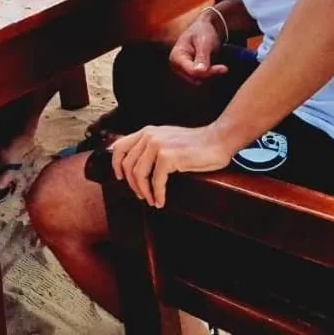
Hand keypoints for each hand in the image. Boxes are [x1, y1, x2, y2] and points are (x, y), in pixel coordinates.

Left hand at [109, 124, 235, 207]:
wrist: (217, 140)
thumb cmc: (195, 144)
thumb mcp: (167, 139)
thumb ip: (152, 146)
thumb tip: (138, 166)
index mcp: (146, 132)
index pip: (119, 147)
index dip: (116, 165)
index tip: (120, 178)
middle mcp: (148, 136)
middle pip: (127, 165)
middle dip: (133, 184)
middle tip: (142, 196)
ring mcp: (157, 145)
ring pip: (139, 174)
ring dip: (144, 192)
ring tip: (151, 200)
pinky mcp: (168, 156)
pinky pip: (156, 181)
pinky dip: (157, 194)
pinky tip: (161, 201)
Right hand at [168, 13, 227, 84]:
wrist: (204, 29)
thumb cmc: (202, 32)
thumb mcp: (204, 42)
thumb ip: (202, 57)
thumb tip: (200, 71)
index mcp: (176, 56)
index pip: (192, 71)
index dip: (208, 72)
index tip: (224, 68)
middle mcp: (177, 66)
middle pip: (195, 79)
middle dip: (210, 74)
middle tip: (224, 67)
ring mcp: (183, 71)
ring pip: (199, 82)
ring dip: (211, 75)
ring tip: (220, 66)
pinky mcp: (190, 74)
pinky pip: (202, 81)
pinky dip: (210, 75)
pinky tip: (216, 68)